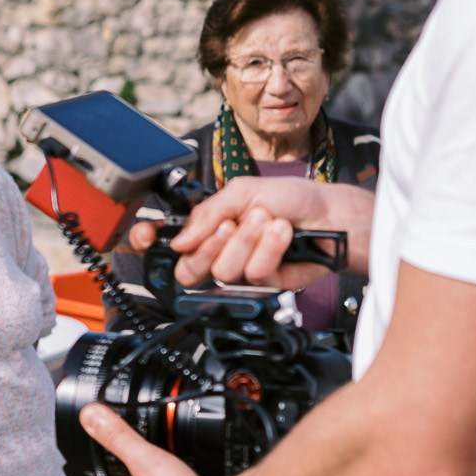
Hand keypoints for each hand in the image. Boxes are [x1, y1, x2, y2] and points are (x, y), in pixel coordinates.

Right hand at [127, 176, 372, 287]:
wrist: (330, 215)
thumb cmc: (292, 197)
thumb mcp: (242, 191)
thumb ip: (207, 213)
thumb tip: (178, 240)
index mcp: (208, 225)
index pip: (166, 242)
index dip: (149, 242)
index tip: (145, 236)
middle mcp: (219, 249)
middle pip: (189, 267)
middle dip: (214, 241)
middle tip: (234, 222)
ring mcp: (241, 269)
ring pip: (223, 270)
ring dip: (250, 240)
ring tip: (270, 221)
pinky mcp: (264, 284)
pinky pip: (254, 275)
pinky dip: (271, 249)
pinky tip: (283, 236)